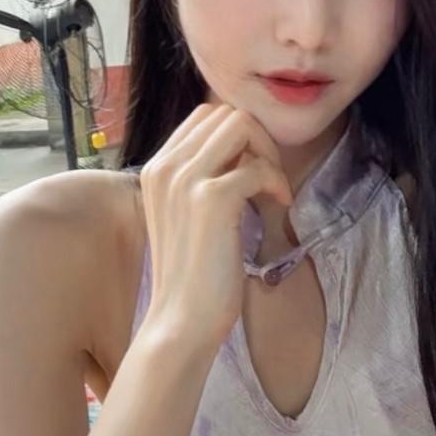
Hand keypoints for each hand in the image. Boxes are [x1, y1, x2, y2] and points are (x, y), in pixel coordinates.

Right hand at [138, 103, 292, 347]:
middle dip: (258, 140)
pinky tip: (279, 207)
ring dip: (268, 154)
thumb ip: (201, 178)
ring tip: (274, 190)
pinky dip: (276, 182)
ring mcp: (185, 180)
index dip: (240, 138)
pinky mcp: (211, 200)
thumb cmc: (192, 274)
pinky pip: (257, 167)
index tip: (253, 171)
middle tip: (269, 179)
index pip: (205, 117)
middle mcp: (165, 167)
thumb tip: (243, 151)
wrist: (181, 320)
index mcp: (156, 168)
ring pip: (241, 127)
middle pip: (226, 115)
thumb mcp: (187, 214)